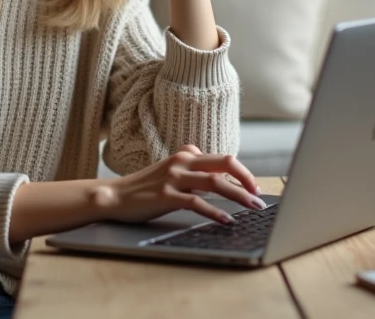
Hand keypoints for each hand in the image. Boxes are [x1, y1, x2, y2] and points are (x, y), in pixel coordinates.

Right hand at [94, 144, 264, 224]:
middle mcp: (182, 162)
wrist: (114, 196)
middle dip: (247, 179)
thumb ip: (191, 168)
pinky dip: (215, 212)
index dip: (243, 172)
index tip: (255, 187)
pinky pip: (196, 203)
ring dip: (238, 195)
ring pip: (214, 183)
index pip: (223, 159)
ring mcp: (173, 178)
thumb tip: (212, 169)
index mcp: (186, 154)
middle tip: (260, 196)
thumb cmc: (145, 187)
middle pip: (224, 164)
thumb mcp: (170, 171)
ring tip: (253, 207)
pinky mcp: (166, 195)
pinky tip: (226, 220)